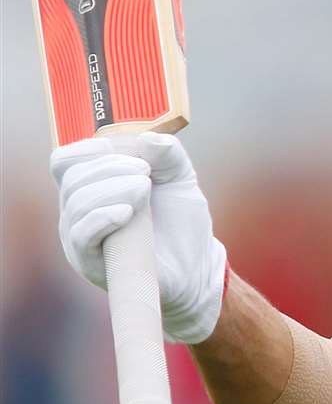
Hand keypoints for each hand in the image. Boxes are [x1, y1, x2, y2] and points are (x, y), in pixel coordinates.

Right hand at [50, 132, 227, 343]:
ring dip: (112, 188)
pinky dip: (102, 217)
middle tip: (145, 172)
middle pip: (72, 178)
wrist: (195, 266)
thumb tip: (148, 137)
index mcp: (92, 187)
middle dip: (110, 167)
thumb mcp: (181, 178)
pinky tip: (127, 213)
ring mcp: (80, 238)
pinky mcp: (90, 262)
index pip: (64, 162)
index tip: (113, 146)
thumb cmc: (181, 221)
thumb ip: (169, 153)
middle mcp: (77, 211)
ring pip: (76, 203)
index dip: (84, 149)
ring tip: (145, 189)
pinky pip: (81, 235)